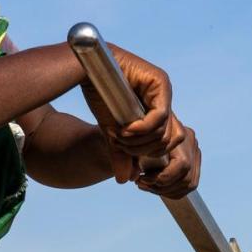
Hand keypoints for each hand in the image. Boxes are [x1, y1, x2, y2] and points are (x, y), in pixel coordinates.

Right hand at [81, 44, 184, 182]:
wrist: (84, 71)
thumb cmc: (98, 97)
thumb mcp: (114, 132)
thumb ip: (122, 153)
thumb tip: (127, 179)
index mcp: (156, 110)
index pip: (166, 142)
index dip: (146, 152)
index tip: (123, 150)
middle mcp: (164, 99)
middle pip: (168, 140)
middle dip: (142, 149)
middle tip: (120, 143)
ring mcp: (164, 90)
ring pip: (165, 131)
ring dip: (140, 141)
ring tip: (120, 135)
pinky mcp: (160, 82)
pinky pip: (159, 116)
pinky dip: (142, 129)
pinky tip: (125, 128)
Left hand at [136, 122, 200, 198]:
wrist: (143, 118)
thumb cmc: (133, 129)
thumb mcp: (129, 139)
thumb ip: (129, 156)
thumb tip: (128, 178)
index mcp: (179, 132)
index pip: (182, 164)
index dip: (163, 177)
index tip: (142, 178)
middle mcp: (191, 141)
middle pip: (186, 178)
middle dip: (162, 186)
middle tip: (141, 183)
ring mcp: (194, 150)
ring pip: (188, 183)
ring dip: (166, 190)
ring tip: (146, 185)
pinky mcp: (194, 160)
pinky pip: (189, 183)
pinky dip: (172, 190)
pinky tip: (154, 186)